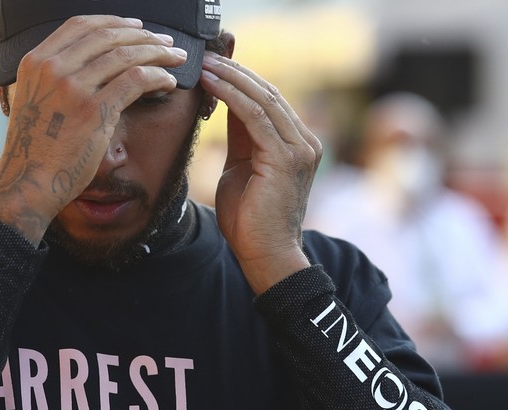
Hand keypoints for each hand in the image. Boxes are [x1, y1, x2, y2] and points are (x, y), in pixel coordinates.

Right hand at [0, 16, 187, 244]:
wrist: (28, 182)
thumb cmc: (36, 146)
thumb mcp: (33, 98)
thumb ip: (55, 76)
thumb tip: (96, 62)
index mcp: (35, 61)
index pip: (80, 25)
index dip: (114, 22)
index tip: (137, 27)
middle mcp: (52, 69)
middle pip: (106, 37)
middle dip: (143, 36)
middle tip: (166, 41)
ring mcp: (72, 88)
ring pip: (125, 56)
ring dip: (157, 53)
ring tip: (175, 57)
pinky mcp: (93, 111)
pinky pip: (135, 81)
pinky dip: (157, 76)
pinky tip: (167, 81)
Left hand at [200, 52, 321, 294]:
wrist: (265, 255)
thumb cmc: (249, 220)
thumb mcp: (240, 168)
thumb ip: (240, 138)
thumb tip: (226, 105)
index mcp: (296, 143)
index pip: (269, 100)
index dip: (240, 79)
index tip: (212, 64)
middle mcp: (304, 141)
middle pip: (268, 93)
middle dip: (234, 71)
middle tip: (204, 56)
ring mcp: (299, 149)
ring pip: (262, 99)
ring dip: (230, 78)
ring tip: (203, 65)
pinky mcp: (286, 158)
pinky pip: (255, 117)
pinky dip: (230, 97)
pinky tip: (211, 85)